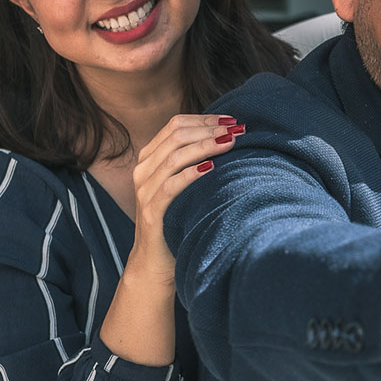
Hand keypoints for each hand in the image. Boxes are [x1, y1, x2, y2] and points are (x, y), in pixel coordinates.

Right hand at [129, 113, 244, 282]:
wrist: (156, 261)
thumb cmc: (178, 217)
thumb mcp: (183, 184)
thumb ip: (194, 160)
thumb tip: (229, 136)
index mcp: (150, 159)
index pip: (175, 125)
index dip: (205, 119)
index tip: (232, 120)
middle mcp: (143, 171)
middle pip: (176, 136)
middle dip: (209, 129)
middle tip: (237, 129)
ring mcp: (144, 191)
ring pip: (173, 157)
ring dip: (205, 146)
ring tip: (230, 142)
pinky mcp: (150, 212)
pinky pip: (170, 187)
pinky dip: (191, 174)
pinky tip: (211, 167)